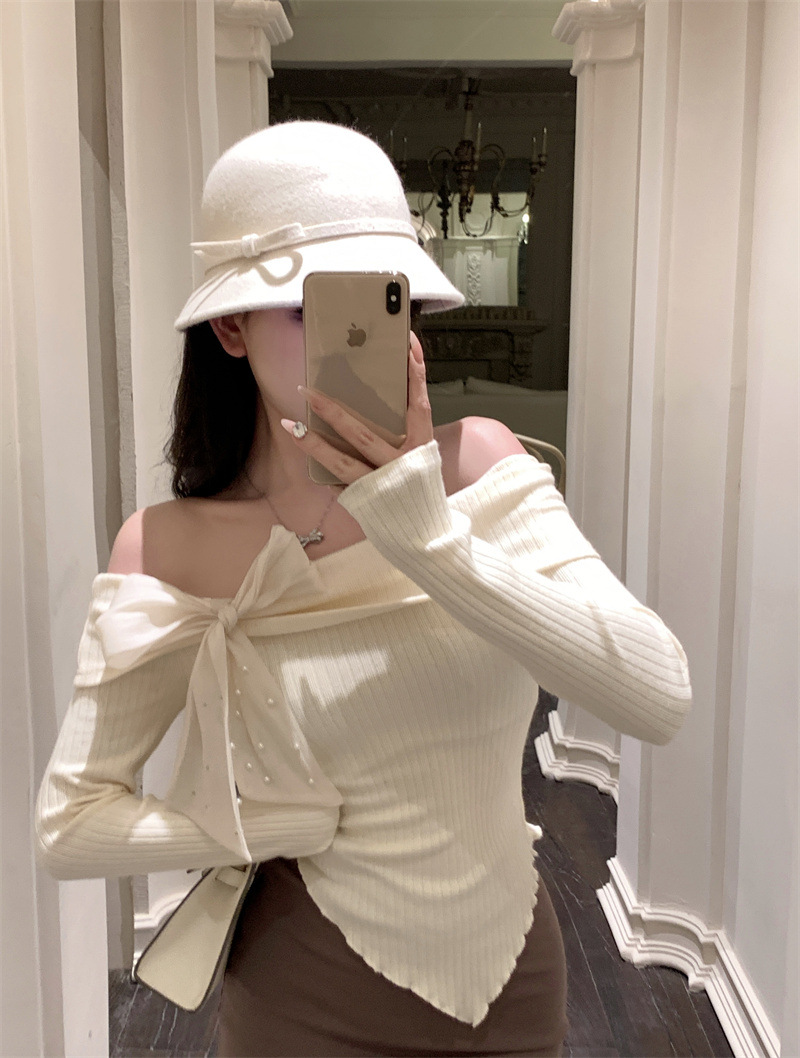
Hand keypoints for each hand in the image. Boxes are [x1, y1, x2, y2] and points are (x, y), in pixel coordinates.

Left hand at [280, 333, 432, 487]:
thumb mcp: (422, 454)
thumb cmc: (420, 487)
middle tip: (307, 390)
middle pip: (362, 434)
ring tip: (291, 425)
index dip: (414, 375)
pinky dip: (322, 471)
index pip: (418, 404)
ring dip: (313, 443)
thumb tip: (386, 393)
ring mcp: (380, 486)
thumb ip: (408, 427)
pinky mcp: (365, 502)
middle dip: (332, 411)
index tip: (405, 345)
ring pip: (341, 462)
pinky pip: (338, 485)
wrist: (424, 534)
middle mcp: (401, 465)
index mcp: (421, 447)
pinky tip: (305, 455)